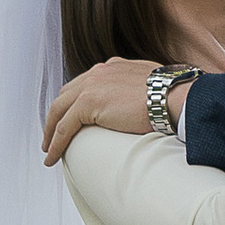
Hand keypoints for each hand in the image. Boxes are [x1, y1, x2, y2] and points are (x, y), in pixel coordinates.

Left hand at [42, 55, 164, 161]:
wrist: (176, 97)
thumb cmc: (174, 96)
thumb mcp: (153, 85)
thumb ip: (140, 88)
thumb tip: (143, 101)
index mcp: (112, 67)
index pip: (85, 84)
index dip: (74, 103)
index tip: (71, 118)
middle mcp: (99, 72)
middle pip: (66, 95)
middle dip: (56, 115)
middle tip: (52, 134)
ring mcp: (91, 85)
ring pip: (59, 110)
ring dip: (50, 131)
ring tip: (48, 149)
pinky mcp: (88, 103)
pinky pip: (63, 127)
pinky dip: (55, 143)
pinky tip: (52, 157)